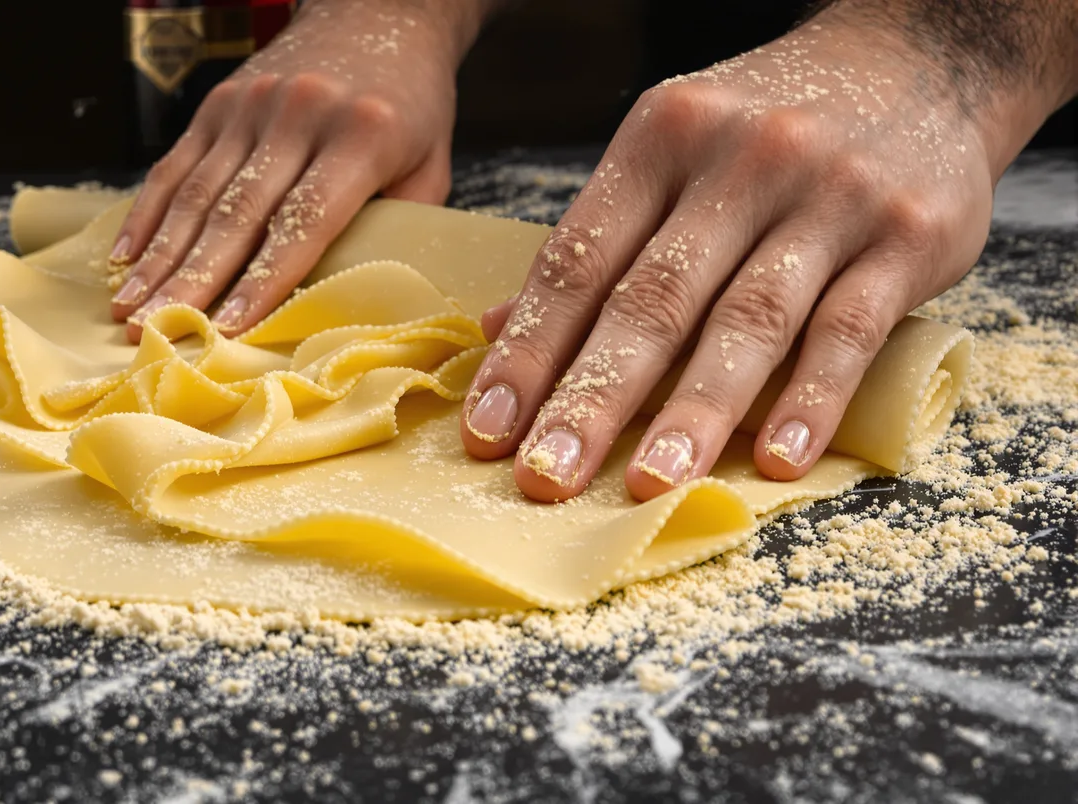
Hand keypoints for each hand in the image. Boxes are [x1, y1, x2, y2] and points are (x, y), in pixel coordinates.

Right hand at [108, 1, 487, 342]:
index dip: (264, 280)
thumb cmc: (410, 105)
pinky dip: (147, 215)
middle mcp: (298, 114)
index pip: (305, 221)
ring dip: (159, 259)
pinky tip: (125, 258)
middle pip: (236, 213)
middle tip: (154, 332)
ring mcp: (252, 103)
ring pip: (196, 194)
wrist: (377, 13)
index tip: (228, 329)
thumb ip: (399, 228)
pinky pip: (176, 165)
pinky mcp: (220, 100)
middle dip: (192, 281)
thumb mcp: (431, 164)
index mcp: (361, 134)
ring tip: (129, 310)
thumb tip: (352, 299)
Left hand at [460, 12, 1059, 502]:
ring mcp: (828, 197)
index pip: (578, 260)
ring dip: (694, 412)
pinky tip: (778, 460)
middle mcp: (739, 161)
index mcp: (661, 139)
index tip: (486, 429)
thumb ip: (597, 241)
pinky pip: (851, 330)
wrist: (919, 57)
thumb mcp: (670, 151)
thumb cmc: (772, 121)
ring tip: (649, 485)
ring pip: (747, 320)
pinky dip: (812, 398)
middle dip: (592, 398)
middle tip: (546, 477)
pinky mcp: (906, 235)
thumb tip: (497, 325)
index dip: (528, 351)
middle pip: (652, 299)